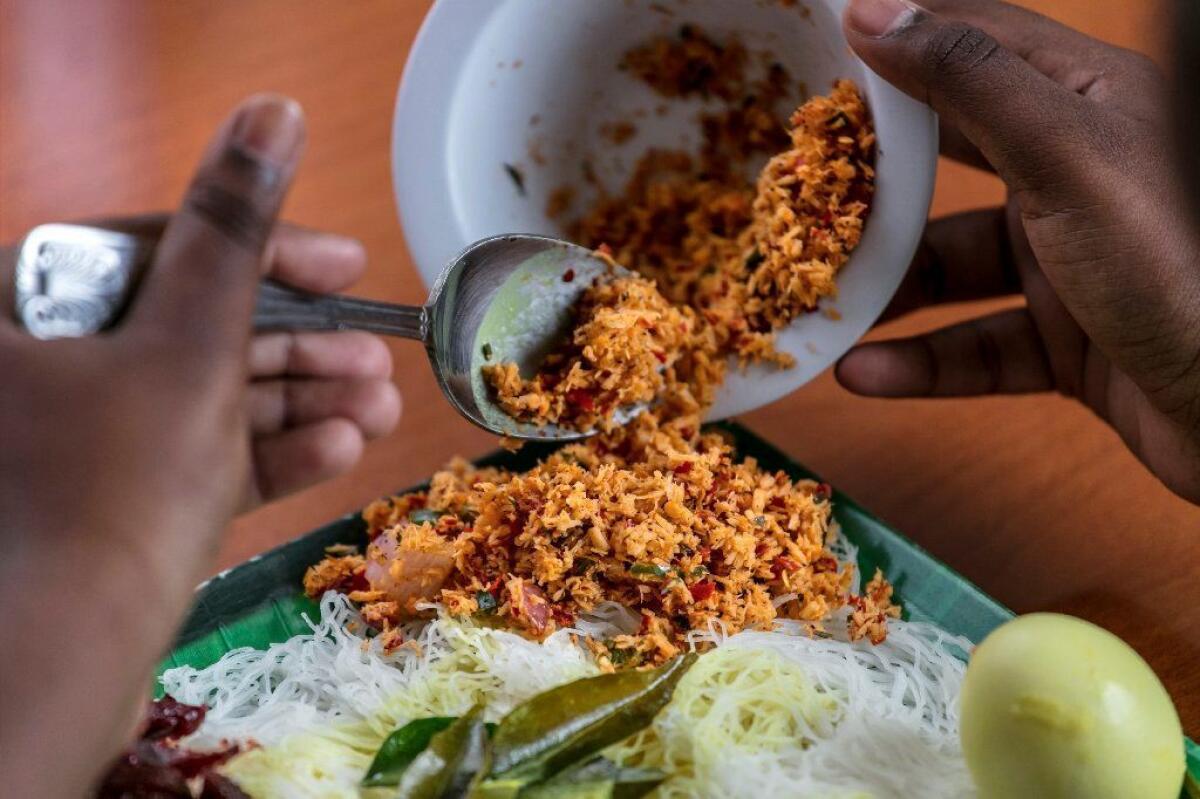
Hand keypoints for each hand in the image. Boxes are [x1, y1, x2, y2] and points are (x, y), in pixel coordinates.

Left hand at [0, 95, 397, 796]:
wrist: (67, 666)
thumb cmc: (115, 495)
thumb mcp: (192, 348)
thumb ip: (237, 232)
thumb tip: (270, 115)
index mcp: (23, 308)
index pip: (160, 244)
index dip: (265, 252)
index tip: (344, 266)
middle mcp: (39, 366)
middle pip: (194, 326)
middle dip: (300, 345)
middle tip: (376, 351)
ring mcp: (77, 436)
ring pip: (204, 395)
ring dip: (300, 399)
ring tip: (380, 405)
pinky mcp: (111, 498)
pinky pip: (195, 454)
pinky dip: (266, 450)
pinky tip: (340, 446)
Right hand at [836, 0, 1199, 502]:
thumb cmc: (1175, 263)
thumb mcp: (1064, 154)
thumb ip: (966, 81)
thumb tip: (874, 12)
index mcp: (1092, 101)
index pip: (976, 46)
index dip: (899, 44)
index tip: (817, 52)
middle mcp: (1079, 174)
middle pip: (952, 162)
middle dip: (877, 184)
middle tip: (803, 192)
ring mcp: (1073, 262)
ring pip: (956, 266)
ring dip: (889, 292)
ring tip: (821, 307)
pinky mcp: (1069, 342)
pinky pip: (978, 345)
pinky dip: (922, 362)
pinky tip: (864, 372)